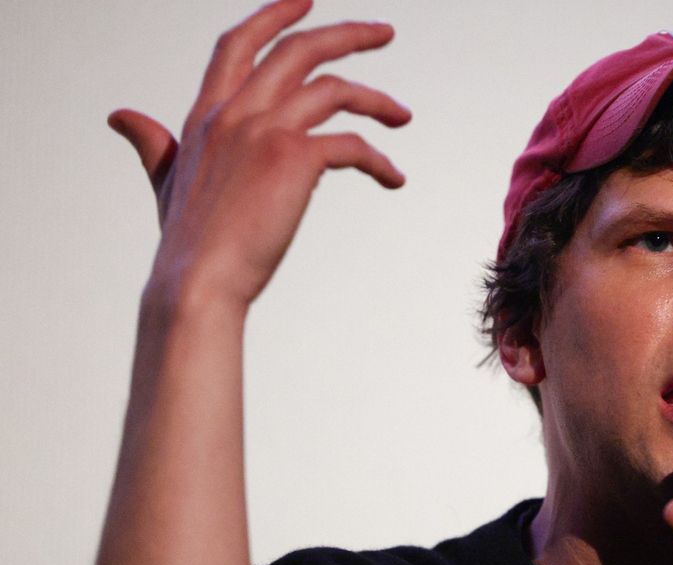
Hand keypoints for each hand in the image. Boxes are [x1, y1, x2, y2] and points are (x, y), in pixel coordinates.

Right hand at [110, 0, 410, 311]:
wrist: (198, 281)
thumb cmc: (187, 242)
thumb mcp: (165, 181)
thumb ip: (153, 144)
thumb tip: (122, 118)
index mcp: (206, 115)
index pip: (238, 44)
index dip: (273, 15)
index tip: (305, 2)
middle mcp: (235, 113)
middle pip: (297, 49)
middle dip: (346, 34)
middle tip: (383, 32)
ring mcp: (265, 132)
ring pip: (335, 89)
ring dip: (377, 99)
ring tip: (402, 116)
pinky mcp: (295, 159)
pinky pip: (351, 144)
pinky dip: (379, 159)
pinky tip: (393, 177)